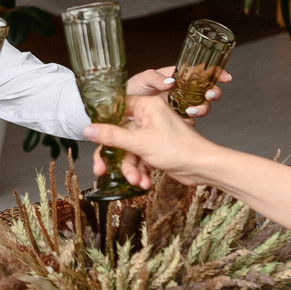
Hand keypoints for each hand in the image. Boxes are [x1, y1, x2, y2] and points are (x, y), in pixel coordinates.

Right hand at [80, 91, 224, 191]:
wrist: (202, 167)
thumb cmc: (179, 148)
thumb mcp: (140, 143)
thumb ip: (112, 136)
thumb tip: (87, 129)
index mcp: (147, 106)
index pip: (116, 109)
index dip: (103, 123)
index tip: (92, 137)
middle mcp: (149, 118)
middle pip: (119, 136)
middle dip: (114, 157)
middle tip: (101, 171)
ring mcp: (152, 135)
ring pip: (129, 152)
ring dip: (131, 169)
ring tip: (137, 181)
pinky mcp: (156, 150)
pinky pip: (139, 160)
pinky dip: (140, 172)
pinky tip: (144, 182)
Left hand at [127, 63, 231, 117]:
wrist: (120, 112)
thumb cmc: (131, 91)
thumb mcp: (142, 79)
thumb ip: (155, 78)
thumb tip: (171, 82)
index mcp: (176, 78)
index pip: (200, 73)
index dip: (215, 74)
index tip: (225, 77)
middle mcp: (181, 93)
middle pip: (205, 91)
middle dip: (212, 93)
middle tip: (210, 95)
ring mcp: (179, 108)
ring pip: (200, 107)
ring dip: (202, 109)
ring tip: (192, 111)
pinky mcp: (175, 122)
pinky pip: (188, 123)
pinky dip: (189, 123)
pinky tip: (184, 122)